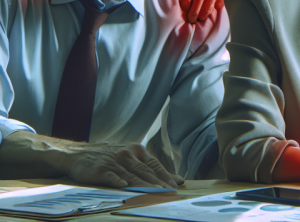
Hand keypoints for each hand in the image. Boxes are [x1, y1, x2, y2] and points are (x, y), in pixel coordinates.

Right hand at [58, 141, 183, 189]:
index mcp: (136, 151)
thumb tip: (166, 177)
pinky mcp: (100, 170)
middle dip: (160, 181)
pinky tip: (125, 186)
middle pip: (146, 171)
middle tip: (171, 191)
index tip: (178, 183)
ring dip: (145, 184)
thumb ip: (145, 166)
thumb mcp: (128, 156)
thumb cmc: (108, 156)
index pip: (154, 164)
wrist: (79, 153)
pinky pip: (111, 176)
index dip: (166, 174)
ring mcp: (114, 162)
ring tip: (156, 191)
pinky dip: (118, 181)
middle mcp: (127, 155)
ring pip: (132, 175)